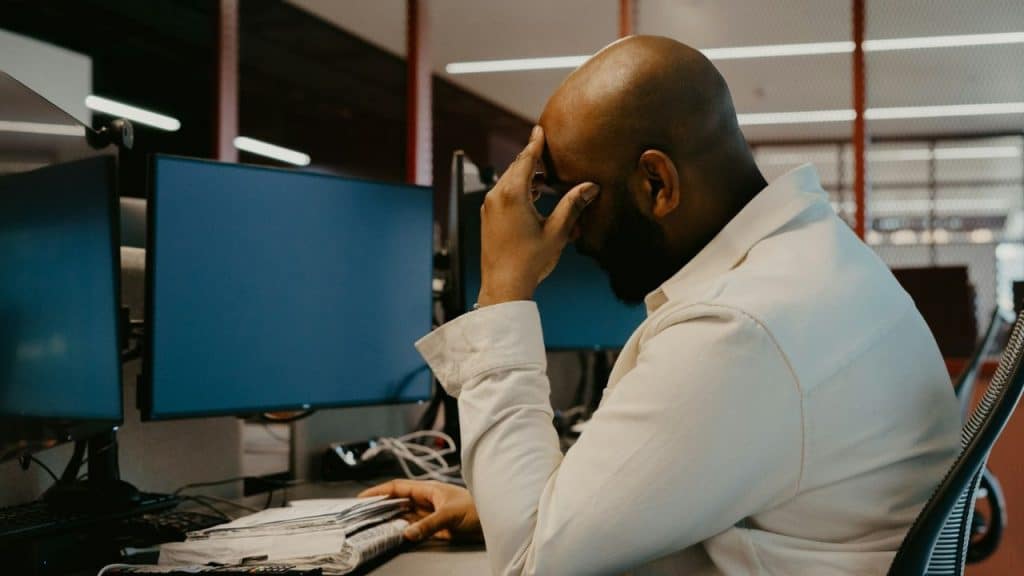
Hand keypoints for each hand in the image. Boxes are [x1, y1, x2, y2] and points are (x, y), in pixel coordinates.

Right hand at [358, 479, 483, 542]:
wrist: (497, 518)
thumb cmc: (477, 507)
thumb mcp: (450, 514)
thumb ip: (428, 524)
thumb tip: (407, 533)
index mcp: (428, 489)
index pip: (398, 487)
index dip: (379, 491)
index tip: (362, 498)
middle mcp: (428, 500)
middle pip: (399, 502)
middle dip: (381, 507)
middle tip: (363, 515)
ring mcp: (431, 513)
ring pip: (406, 516)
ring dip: (392, 520)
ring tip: (375, 526)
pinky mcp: (437, 526)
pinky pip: (415, 528)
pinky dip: (405, 532)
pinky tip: (397, 536)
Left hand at [477, 125, 599, 306]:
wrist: (503, 286)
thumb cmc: (530, 261)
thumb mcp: (557, 231)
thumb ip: (572, 205)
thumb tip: (591, 187)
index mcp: (513, 194)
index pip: (526, 159)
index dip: (535, 143)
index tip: (539, 128)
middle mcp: (496, 196)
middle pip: (516, 168)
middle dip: (531, 159)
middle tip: (545, 148)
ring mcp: (489, 207)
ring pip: (508, 181)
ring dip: (525, 175)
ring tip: (543, 176)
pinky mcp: (487, 218)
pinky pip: (502, 194)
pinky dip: (517, 188)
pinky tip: (531, 196)